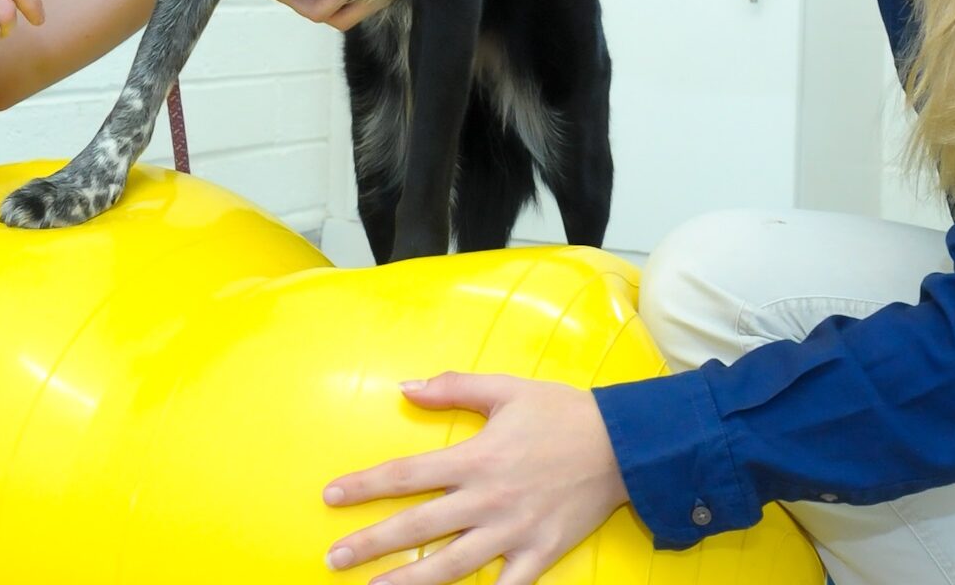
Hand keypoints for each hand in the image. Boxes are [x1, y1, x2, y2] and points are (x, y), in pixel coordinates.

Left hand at [324, 373, 629, 584]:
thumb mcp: (508, 389)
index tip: (330, 496)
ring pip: (451, 566)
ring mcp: (513, 531)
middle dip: (371, 543)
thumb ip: (454, 388)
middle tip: (333, 559)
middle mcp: (488, 499)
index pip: (407, 474)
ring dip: (408, 582)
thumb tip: (404, 388)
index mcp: (477, 457)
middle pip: (418, 526)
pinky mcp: (539, 553)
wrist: (624, 443)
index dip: (364, 486)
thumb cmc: (564, 413)